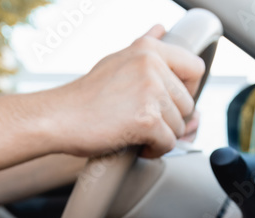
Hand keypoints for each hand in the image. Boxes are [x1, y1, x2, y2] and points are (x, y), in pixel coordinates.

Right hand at [44, 26, 205, 158]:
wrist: (59, 118)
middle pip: (188, 104)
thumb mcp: (117, 60)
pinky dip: (155, 151)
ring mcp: (150, 92)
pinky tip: (138, 146)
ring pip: (180, 126)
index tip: (171, 102)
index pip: (196, 68)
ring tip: (137, 133)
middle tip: (144, 122)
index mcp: (149, 50)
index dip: (189, 90)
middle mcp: (152, 66)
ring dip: (162, 136)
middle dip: (171, 120)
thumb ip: (144, 45)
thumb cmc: (86, 96)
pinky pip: (169, 143)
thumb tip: (161, 29)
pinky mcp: (147, 119)